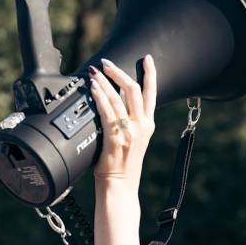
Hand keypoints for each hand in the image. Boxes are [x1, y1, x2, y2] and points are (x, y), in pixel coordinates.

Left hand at [88, 55, 156, 187]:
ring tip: (96, 72)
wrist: (120, 185)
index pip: (152, 94)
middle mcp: (141, 125)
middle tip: (107, 63)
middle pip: (134, 90)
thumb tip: (114, 103)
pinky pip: (107, 110)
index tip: (148, 59)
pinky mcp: (115, 137)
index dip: (150, 74)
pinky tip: (93, 88)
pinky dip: (99, 96)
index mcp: (148, 125)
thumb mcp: (134, 140)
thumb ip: (129, 122)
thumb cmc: (123, 165)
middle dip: (119, 72)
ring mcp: (129, 131)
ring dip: (105, 81)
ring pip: (118, 97)